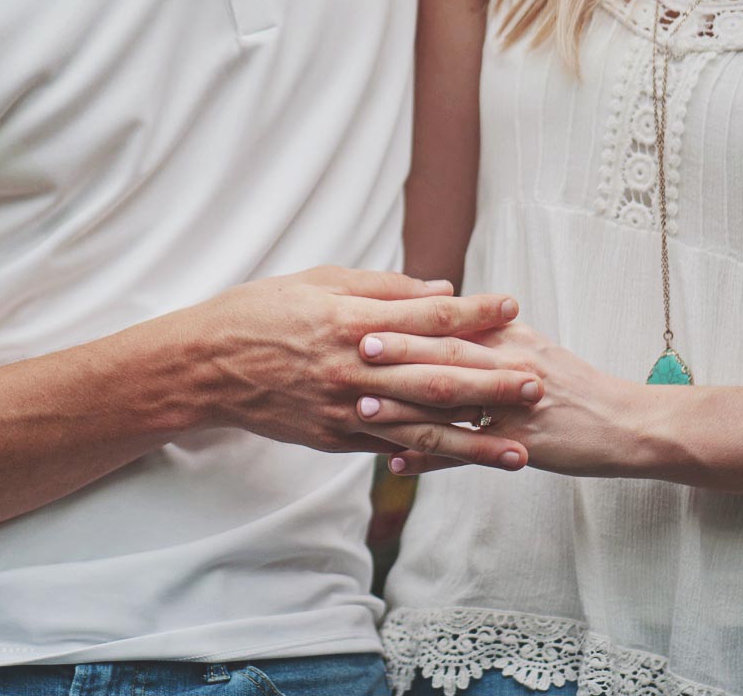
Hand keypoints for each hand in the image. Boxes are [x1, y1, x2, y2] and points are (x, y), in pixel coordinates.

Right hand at [186, 267, 541, 469]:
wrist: (205, 367)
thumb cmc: (260, 312)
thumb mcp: (318, 281)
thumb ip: (382, 287)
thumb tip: (440, 290)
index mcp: (352, 320)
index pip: (428, 316)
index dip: (474, 311)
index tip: (513, 305)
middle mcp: (354, 369)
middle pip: (437, 377)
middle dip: (492, 383)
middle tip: (538, 384)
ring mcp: (344, 409)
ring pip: (421, 428)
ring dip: (475, 440)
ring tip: (519, 450)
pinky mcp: (334, 438)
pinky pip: (388, 448)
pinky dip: (426, 457)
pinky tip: (462, 462)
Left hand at [356, 322, 655, 475]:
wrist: (629, 424)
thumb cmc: (575, 387)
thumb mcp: (534, 350)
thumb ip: (490, 335)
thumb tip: (444, 315)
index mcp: (513, 338)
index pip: (455, 323)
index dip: (413, 318)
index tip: (373, 311)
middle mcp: (514, 365)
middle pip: (450, 355)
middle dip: (401, 351)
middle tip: (356, 346)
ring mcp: (518, 406)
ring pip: (455, 403)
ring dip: (406, 406)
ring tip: (362, 407)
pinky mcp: (523, 444)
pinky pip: (469, 453)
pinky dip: (431, 460)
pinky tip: (397, 463)